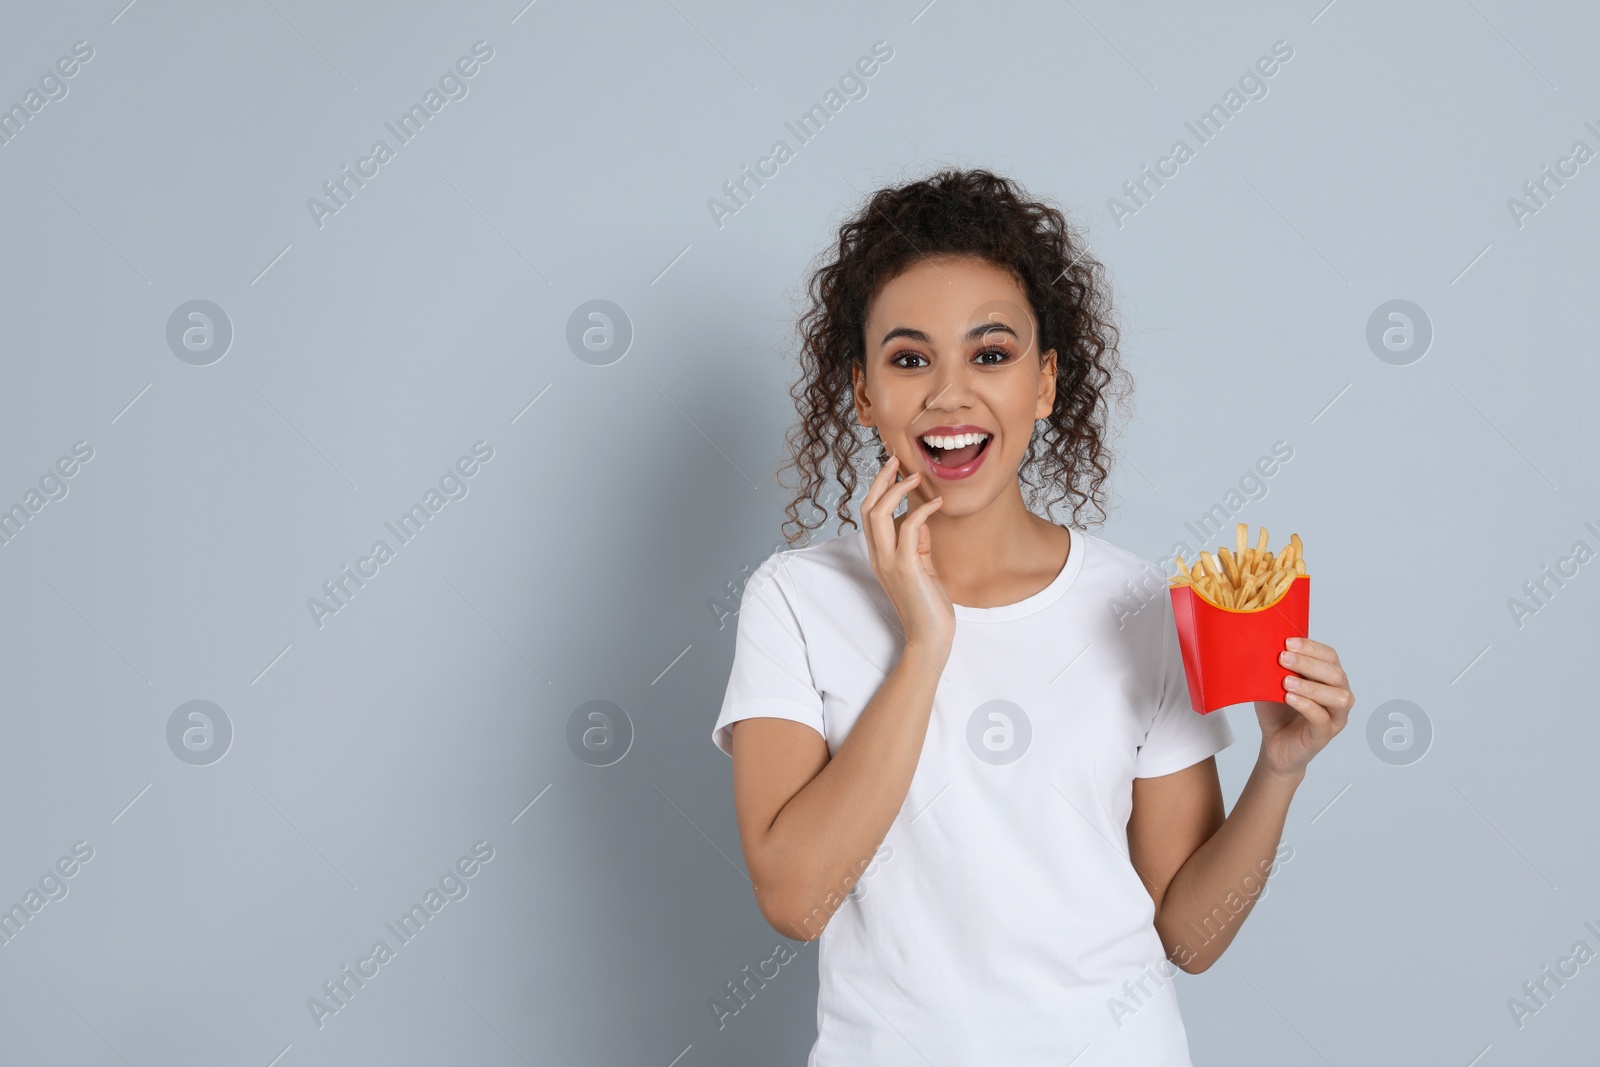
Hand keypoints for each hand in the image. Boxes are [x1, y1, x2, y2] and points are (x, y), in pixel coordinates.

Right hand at [861, 452, 954, 659]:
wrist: (930, 636)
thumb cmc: (928, 603)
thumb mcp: (921, 566)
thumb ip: (917, 542)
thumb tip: (920, 518)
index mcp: (879, 555)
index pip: (868, 513)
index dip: (877, 487)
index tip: (893, 468)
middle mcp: (878, 556)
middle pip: (867, 507)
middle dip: (881, 479)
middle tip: (897, 460)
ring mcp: (889, 562)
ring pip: (878, 514)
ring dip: (896, 490)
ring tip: (916, 476)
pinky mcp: (906, 567)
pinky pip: (909, 528)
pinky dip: (922, 510)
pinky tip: (937, 503)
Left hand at [1255, 637, 1353, 781]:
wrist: (1274, 745)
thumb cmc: (1277, 711)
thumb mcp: (1273, 683)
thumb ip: (1275, 667)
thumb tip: (1263, 644)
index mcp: (1329, 678)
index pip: (1330, 656)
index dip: (1311, 647)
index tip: (1288, 642)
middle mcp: (1339, 695)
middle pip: (1335, 674)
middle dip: (1309, 663)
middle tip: (1283, 658)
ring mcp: (1335, 717)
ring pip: (1338, 697)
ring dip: (1311, 686)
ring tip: (1286, 681)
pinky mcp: (1325, 734)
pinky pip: (1322, 719)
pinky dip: (1306, 706)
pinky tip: (1289, 698)